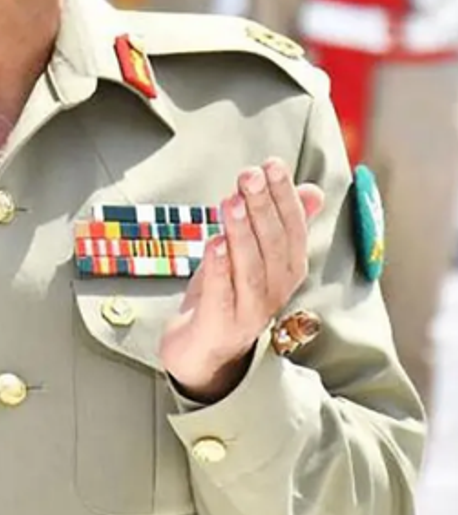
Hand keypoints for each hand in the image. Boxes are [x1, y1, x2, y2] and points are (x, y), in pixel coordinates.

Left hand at [159, 158, 324, 403]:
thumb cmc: (228, 293)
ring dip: (242, 234)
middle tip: (249, 174)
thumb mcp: (253, 254)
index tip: (272, 164)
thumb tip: (313, 190)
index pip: (292, 230)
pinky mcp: (219, 326)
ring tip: (230, 201)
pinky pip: (222, 295)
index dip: (284, 197)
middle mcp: (275, 291)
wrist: (200, 350)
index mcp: (286, 271)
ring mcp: (249, 312)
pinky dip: (219, 269)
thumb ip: (280, 223)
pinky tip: (214, 243)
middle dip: (262, 207)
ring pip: (251, 270)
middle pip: (273, 247)